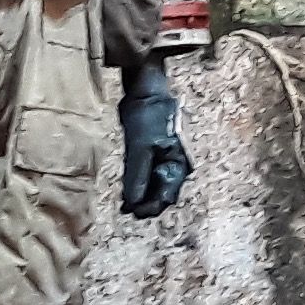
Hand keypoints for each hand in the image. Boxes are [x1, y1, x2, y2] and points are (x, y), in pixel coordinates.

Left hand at [119, 63, 190, 218]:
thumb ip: (138, 175)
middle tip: (128, 211)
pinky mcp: (153, 153)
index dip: (151, 207)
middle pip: (162, 193)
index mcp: (179, 165)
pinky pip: (147, 174)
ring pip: (154, 185)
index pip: (167, 196)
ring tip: (126, 205)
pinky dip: (139, 184)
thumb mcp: (141, 147)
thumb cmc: (149, 115)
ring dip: (141, 195)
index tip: (134, 213)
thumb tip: (133, 201)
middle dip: (146, 204)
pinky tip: (128, 191)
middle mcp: (175, 164)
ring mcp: (164, 159)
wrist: (147, 90)